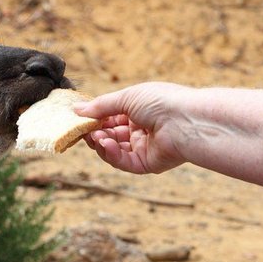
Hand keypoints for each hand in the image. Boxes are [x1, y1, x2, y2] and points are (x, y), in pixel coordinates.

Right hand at [74, 82, 193, 173]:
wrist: (186, 120)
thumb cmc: (162, 102)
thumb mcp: (126, 97)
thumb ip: (100, 106)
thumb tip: (76, 110)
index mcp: (138, 111)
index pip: (110, 117)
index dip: (94, 119)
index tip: (78, 119)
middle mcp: (140, 129)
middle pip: (109, 135)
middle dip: (95, 133)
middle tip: (83, 131)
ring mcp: (143, 147)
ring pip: (113, 150)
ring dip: (101, 143)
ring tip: (96, 136)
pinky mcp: (146, 163)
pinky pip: (123, 162)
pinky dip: (111, 154)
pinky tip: (105, 144)